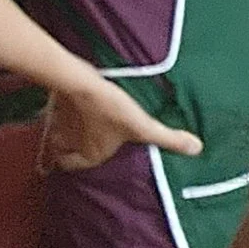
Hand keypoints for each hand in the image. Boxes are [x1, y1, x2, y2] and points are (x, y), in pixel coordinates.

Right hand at [39, 76, 202, 172]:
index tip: (79, 158)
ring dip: (60, 129)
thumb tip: (197, 149)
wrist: (78, 81)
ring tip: (71, 122)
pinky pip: (50, 110)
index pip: (72, 166)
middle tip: (75, 142)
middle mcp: (67, 142)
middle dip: (65, 149)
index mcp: (88, 154)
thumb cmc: (111, 109)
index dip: (74, 163)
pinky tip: (67, 100)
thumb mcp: (143, 127)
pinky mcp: (53, 102)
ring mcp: (57, 122)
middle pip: (59, 151)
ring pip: (53, 131)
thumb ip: (168, 139)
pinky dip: (57, 109)